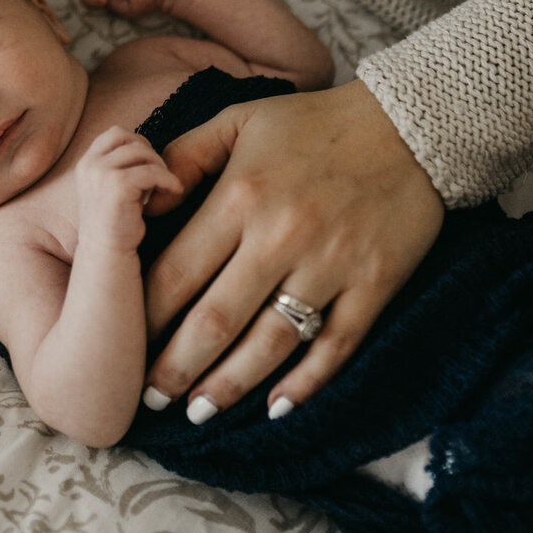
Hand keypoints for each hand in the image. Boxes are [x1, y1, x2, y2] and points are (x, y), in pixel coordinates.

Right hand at [75, 126, 182, 254]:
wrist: (106, 254)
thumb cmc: (113, 224)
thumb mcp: (106, 188)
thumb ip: (116, 167)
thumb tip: (145, 148)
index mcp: (85, 164)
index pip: (113, 134)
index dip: (135, 142)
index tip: (147, 161)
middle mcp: (90, 165)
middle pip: (129, 139)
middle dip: (149, 153)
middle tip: (160, 173)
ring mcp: (102, 173)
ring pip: (142, 152)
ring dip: (160, 166)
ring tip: (165, 185)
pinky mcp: (119, 185)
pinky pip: (153, 172)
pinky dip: (169, 180)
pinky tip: (175, 191)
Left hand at [141, 80, 443, 418]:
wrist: (409, 124)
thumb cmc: (312, 123)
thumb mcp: (238, 120)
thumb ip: (184, 157)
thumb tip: (143, 201)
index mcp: (240, 197)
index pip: (177, 272)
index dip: (146, 316)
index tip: (124, 340)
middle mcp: (280, 237)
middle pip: (215, 320)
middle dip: (175, 367)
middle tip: (148, 398)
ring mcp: (330, 266)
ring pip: (270, 343)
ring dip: (229, 385)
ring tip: (197, 412)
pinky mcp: (374, 285)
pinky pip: (335, 346)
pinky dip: (306, 383)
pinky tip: (275, 408)